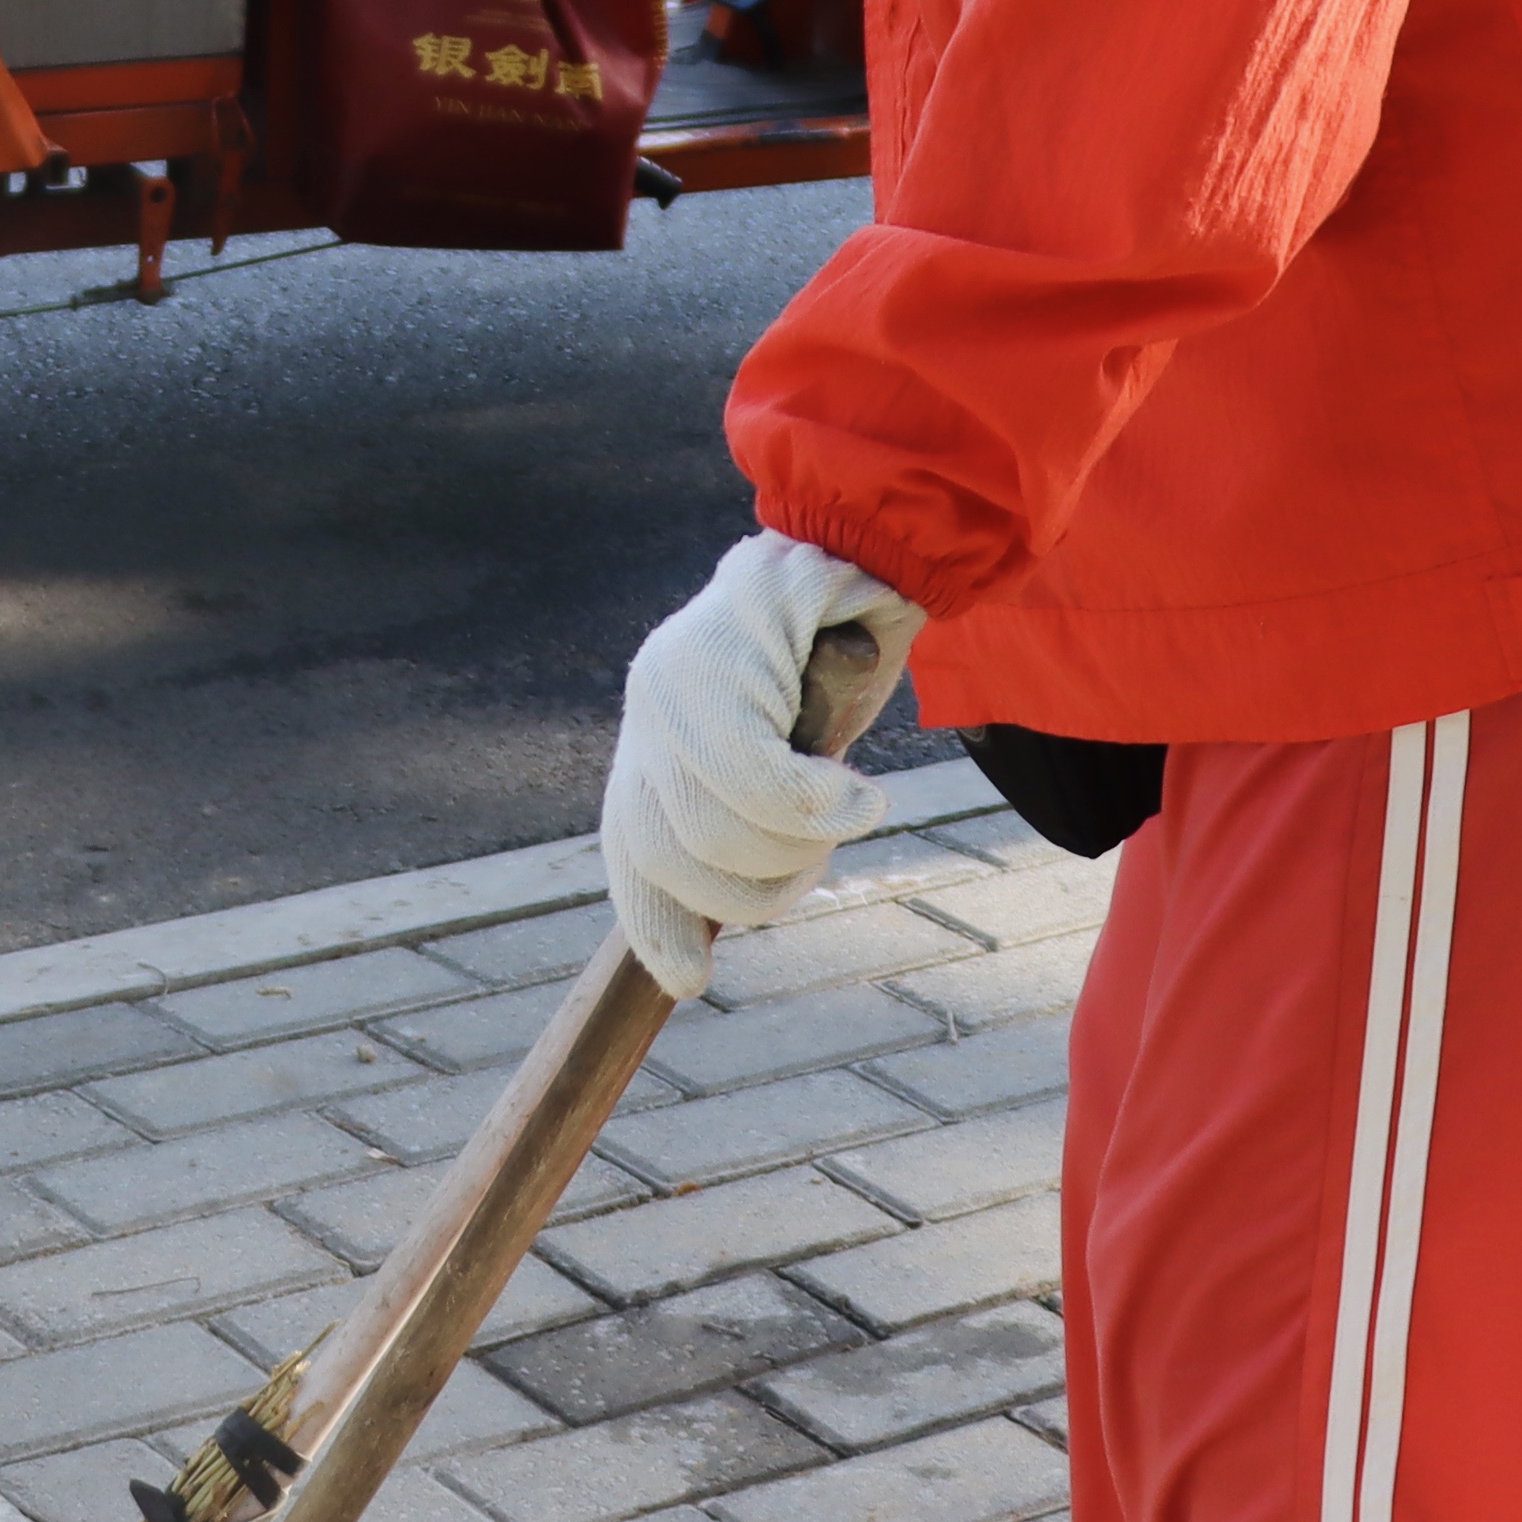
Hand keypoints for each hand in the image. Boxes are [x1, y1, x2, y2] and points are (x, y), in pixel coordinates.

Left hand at [604, 532, 925, 1003]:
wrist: (890, 543)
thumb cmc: (849, 661)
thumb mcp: (792, 755)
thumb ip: (748, 818)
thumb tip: (697, 946)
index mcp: (660, 729)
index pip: (631, 846)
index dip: (655, 920)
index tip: (688, 977)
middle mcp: (654, 696)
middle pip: (676, 851)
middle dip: (759, 888)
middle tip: (819, 862)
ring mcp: (688, 659)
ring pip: (722, 820)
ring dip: (803, 843)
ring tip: (849, 810)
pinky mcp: (735, 631)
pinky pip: (760, 772)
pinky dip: (821, 805)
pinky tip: (859, 794)